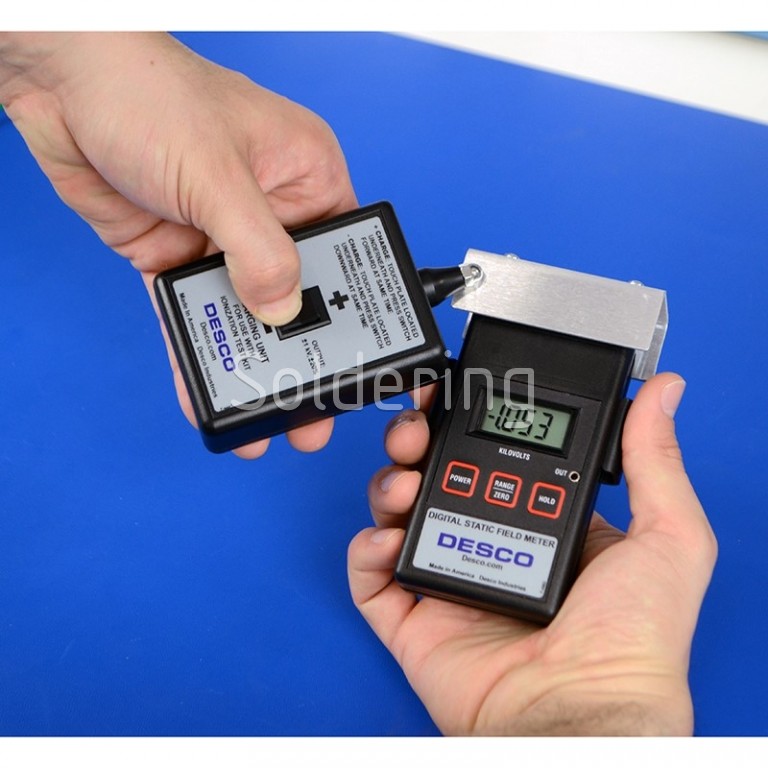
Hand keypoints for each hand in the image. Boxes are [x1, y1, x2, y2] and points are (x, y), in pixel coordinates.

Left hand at [0, 32, 357, 456]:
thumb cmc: (149, 90)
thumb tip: (283, 310)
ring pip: (245, 313)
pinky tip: (206, 394)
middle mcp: (272, 212)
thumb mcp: (218, 173)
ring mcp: (223, 238)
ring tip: (263, 416)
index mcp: (306, 177)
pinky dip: (197, 354)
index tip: (357, 359)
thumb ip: (258, 249)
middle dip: (303, 354)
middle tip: (314, 409)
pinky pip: (194, 314)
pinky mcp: (179, 258)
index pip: (347, 254)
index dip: (354, 309)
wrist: (60, 85)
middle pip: (297, 295)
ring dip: (249, 364)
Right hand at [348, 373, 716, 734]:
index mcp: (539, 525)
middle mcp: (490, 546)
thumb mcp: (667, 537)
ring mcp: (449, 582)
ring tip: (401, 486)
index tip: (451, 394)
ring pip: (398, 516)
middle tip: (414, 432)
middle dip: (414, 443)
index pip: (491, 458)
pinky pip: (371, 577)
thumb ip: (655, 462)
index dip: (467, 423)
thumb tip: (663, 394)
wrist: (581, 714)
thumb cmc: (633, 644)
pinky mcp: (414, 622)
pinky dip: (364, 551)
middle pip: (434, 477)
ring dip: (387, 486)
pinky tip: (384, 539)